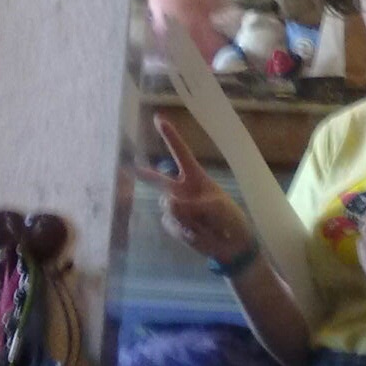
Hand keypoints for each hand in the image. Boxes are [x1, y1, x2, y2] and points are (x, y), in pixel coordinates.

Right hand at [136, 116, 254, 261]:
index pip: (181, 154)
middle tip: (132, 166)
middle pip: (160, 179)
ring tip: (205, 226)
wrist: (232, 246)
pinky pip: (170, 224)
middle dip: (147, 174)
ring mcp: (177, 208)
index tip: (158, 118)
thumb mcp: (217, 208)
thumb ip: (192, 205)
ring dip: (186, 219)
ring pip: (168, 207)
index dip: (170, 136)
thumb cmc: (230, 219)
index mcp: (197, 178)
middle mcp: (183, 190)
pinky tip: (197, 235)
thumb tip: (167, 205)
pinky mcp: (174, 225)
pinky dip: (184, 231)